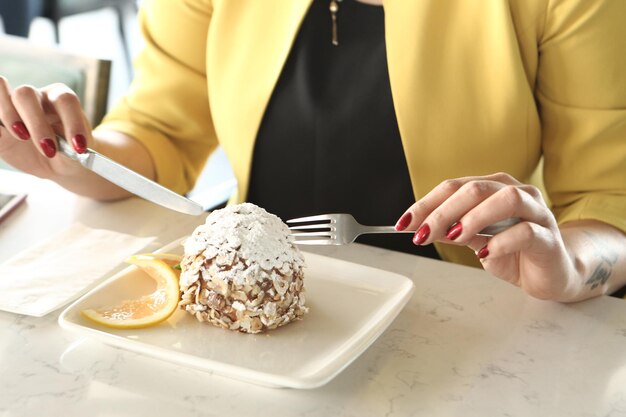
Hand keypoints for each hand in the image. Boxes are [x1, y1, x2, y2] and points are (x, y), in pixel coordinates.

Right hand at [0, 76, 91, 178]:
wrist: (60, 164)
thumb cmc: (72, 154)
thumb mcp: (77, 156)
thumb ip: (69, 151)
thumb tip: (56, 149)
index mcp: (60, 99)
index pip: (65, 100)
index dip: (72, 122)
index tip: (78, 148)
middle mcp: (36, 97)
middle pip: (25, 94)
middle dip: (35, 123)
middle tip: (49, 150)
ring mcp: (13, 107)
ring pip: (0, 90)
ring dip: (9, 116)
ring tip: (22, 137)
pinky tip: (3, 137)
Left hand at [396, 172, 578, 300]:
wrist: (550, 272)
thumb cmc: (512, 251)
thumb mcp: (474, 239)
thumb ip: (451, 230)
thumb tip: (417, 227)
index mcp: (493, 187)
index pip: (453, 187)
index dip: (426, 204)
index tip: (404, 223)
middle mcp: (516, 192)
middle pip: (475, 189)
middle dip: (443, 212)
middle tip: (423, 234)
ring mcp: (536, 212)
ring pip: (506, 199)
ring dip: (474, 217)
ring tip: (454, 237)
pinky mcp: (549, 237)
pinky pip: (526, 231)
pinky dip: (501, 242)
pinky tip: (484, 254)